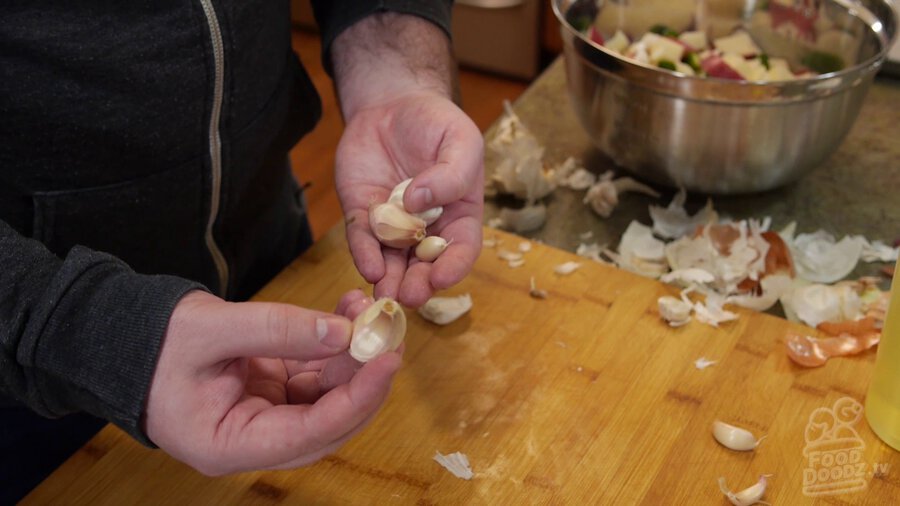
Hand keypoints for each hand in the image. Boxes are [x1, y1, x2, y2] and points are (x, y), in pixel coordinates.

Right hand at [144, 289, 399, 475]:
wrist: (120, 337)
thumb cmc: (151, 343)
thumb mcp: (211, 329)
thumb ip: (277, 329)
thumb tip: (342, 332)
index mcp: (229, 445)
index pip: (309, 433)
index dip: (355, 399)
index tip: (387, 361)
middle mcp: (253, 441)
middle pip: (328, 422)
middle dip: (362, 378)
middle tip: (387, 334)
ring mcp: (264, 417)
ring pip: (326, 397)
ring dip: (351, 357)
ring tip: (363, 310)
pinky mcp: (270, 393)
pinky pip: (313, 375)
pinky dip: (332, 347)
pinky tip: (344, 312)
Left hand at [335, 91, 483, 306]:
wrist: (393, 104)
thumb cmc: (437, 123)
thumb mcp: (461, 141)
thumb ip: (452, 173)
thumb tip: (422, 201)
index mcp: (459, 215)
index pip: (461, 250)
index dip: (454, 267)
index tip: (441, 278)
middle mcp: (427, 228)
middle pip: (425, 265)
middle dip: (419, 283)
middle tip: (410, 296)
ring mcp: (393, 225)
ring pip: (392, 261)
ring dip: (390, 281)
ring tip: (387, 295)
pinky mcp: (363, 214)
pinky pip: (363, 239)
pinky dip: (365, 255)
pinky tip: (368, 267)